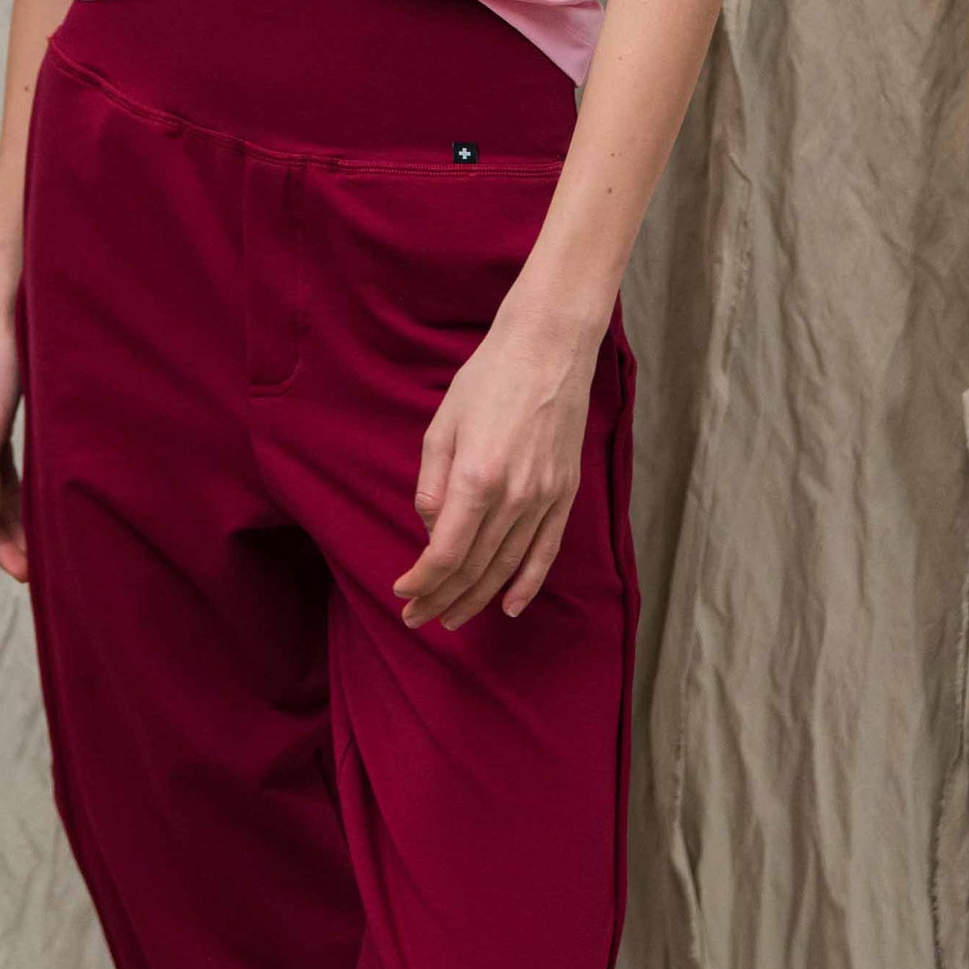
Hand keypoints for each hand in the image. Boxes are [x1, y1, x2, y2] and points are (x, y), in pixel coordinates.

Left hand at [392, 296, 604, 631]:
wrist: (548, 349)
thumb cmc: (487, 380)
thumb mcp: (442, 427)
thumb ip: (432, 485)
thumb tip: (430, 531)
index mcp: (476, 478)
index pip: (444, 553)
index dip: (421, 581)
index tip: (402, 593)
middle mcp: (514, 497)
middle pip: (474, 568)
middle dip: (441, 598)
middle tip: (418, 618)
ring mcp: (544, 498)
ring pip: (507, 567)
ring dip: (477, 598)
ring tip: (452, 619)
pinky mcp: (565, 493)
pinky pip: (546, 551)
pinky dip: (528, 584)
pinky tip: (510, 607)